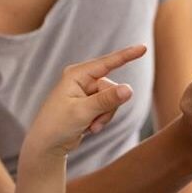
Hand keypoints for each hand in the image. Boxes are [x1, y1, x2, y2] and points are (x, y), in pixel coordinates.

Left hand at [24, 45, 147, 158]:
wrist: (47, 144)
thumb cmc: (58, 125)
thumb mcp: (83, 112)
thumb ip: (107, 100)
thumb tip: (129, 89)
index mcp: (76, 74)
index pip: (106, 63)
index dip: (126, 55)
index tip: (144, 48)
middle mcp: (82, 79)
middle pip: (113, 88)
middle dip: (108, 107)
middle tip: (93, 120)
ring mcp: (86, 91)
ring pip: (113, 100)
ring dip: (105, 116)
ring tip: (89, 126)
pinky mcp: (90, 103)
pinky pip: (108, 109)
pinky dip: (102, 120)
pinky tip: (88, 128)